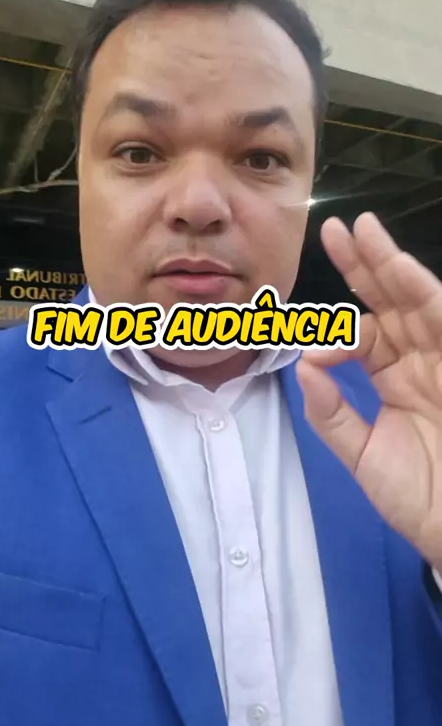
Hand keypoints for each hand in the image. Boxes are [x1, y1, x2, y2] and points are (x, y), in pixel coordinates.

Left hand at [296, 212, 441, 569]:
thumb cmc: (422, 496)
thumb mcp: (364, 455)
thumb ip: (331, 412)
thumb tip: (304, 363)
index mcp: (396, 378)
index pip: (364, 334)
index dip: (337, 332)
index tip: (316, 348)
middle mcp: (421, 359)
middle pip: (389, 302)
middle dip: (363, 265)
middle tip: (335, 229)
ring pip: (416, 299)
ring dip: (390, 264)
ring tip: (362, 229)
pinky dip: (420, 290)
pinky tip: (398, 265)